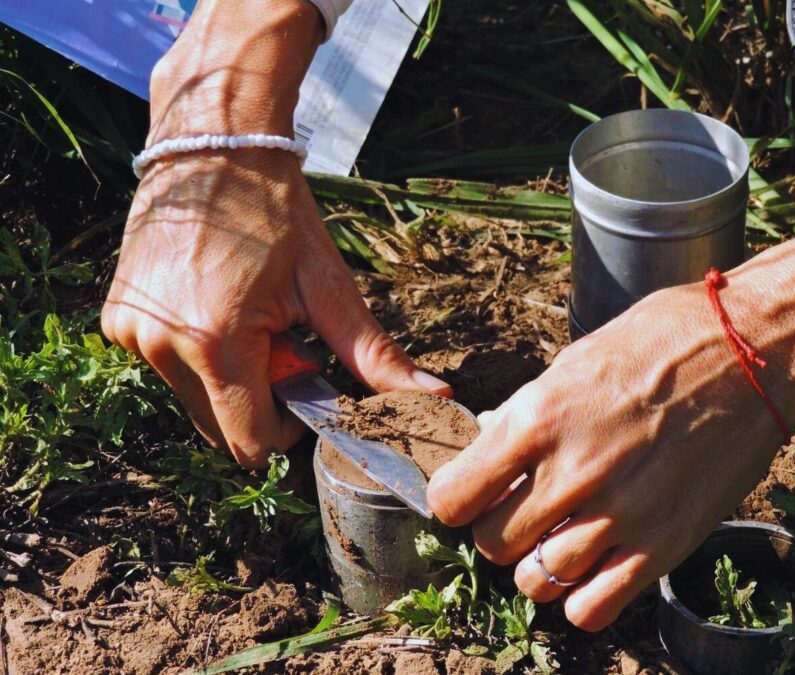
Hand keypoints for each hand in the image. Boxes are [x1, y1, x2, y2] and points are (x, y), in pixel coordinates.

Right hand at [102, 0, 449, 466]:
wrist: (215, 145)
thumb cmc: (276, 213)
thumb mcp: (330, 287)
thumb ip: (374, 355)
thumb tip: (437, 396)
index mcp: (217, 343)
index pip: (250, 443)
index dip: (287, 428)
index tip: (305, 381)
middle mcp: (163, 347)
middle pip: (223, 428)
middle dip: (259, 398)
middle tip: (278, 336)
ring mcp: (132, 334)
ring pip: (195, 401)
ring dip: (228, 376)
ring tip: (245, 312)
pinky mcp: (117, 320)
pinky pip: (167, 368)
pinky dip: (196, 354)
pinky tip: (215, 302)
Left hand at [428, 176, 794, 630]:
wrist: (753, 354)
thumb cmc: (665, 341)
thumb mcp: (576, 360)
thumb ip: (528, 415)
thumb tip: (492, 450)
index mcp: (538, 420)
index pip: (453, 499)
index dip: (456, 500)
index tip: (471, 495)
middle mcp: (570, 476)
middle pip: (490, 543)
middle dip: (499, 528)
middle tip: (525, 508)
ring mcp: (617, 517)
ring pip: (534, 582)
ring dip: (538, 564)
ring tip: (562, 536)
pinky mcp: (662, 547)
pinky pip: (592, 609)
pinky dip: (582, 597)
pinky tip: (594, 567)